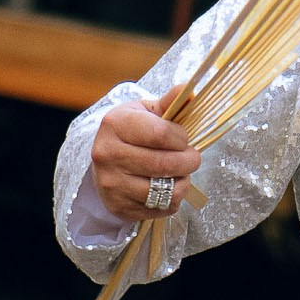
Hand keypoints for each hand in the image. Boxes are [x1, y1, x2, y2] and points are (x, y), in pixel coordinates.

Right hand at [90, 86, 201, 222]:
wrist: (106, 157)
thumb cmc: (132, 131)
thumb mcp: (146, 112)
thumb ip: (169, 103)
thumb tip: (189, 91)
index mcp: (115, 124)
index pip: (160, 134)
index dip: (181, 138)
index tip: (184, 139)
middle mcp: (107, 154)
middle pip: (163, 164)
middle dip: (189, 162)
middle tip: (193, 158)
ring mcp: (110, 183)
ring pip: (163, 191)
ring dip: (183, 183)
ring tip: (182, 174)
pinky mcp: (118, 206)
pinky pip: (158, 209)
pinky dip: (172, 201)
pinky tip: (168, 188)